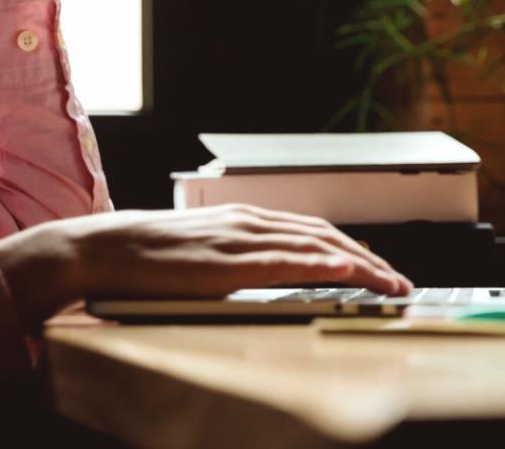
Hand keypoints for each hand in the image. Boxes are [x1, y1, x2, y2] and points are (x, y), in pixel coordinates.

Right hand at [0, 204, 414, 328]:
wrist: (103, 249)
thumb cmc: (143, 257)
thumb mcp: (199, 253)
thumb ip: (234, 261)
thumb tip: (263, 277)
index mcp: (243, 219)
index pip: (314, 230)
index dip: (353, 248)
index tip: (380, 268)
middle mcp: (250, 222)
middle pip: (327, 236)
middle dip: (371, 260)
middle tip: (401, 283)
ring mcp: (241, 239)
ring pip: (318, 247)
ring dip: (362, 265)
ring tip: (391, 284)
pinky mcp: (229, 262)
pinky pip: (289, 263)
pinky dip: (325, 265)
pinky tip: (349, 273)